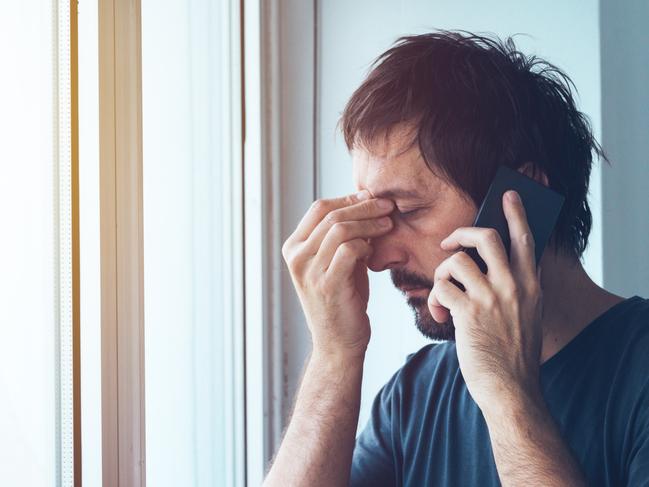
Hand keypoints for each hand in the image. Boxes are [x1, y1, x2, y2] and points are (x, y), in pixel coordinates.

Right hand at [282, 191, 394, 358]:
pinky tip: (375, 250)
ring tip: (389, 223)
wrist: (337, 342)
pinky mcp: (327, 284)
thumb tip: (363, 202)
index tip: (372, 197)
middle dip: (364, 206)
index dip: (348, 198)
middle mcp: (296, 257)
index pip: (319, 208)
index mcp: (294, 247)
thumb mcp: (335, 261)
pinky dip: (366, 244)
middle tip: (388, 205)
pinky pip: (349, 250)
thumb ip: (342, 236)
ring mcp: (309, 271)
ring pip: (340, 229)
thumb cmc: (341, 299)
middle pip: (331, 215)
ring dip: (369, 222)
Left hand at [427, 190, 543, 410]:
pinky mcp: (468, 313)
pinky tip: (439, 315)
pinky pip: (441, 288)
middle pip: (486, 237)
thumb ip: (519, 288)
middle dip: (462, 233)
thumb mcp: (528, 315)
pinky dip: (434, 300)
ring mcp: (491, 298)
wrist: (511, 389)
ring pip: (456, 262)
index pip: (525, 239)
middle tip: (450, 244)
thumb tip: (503, 265)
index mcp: (531, 285)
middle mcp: (514, 285)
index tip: (507, 195)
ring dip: (441, 275)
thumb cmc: (513, 354)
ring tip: (442, 296)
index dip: (516, 213)